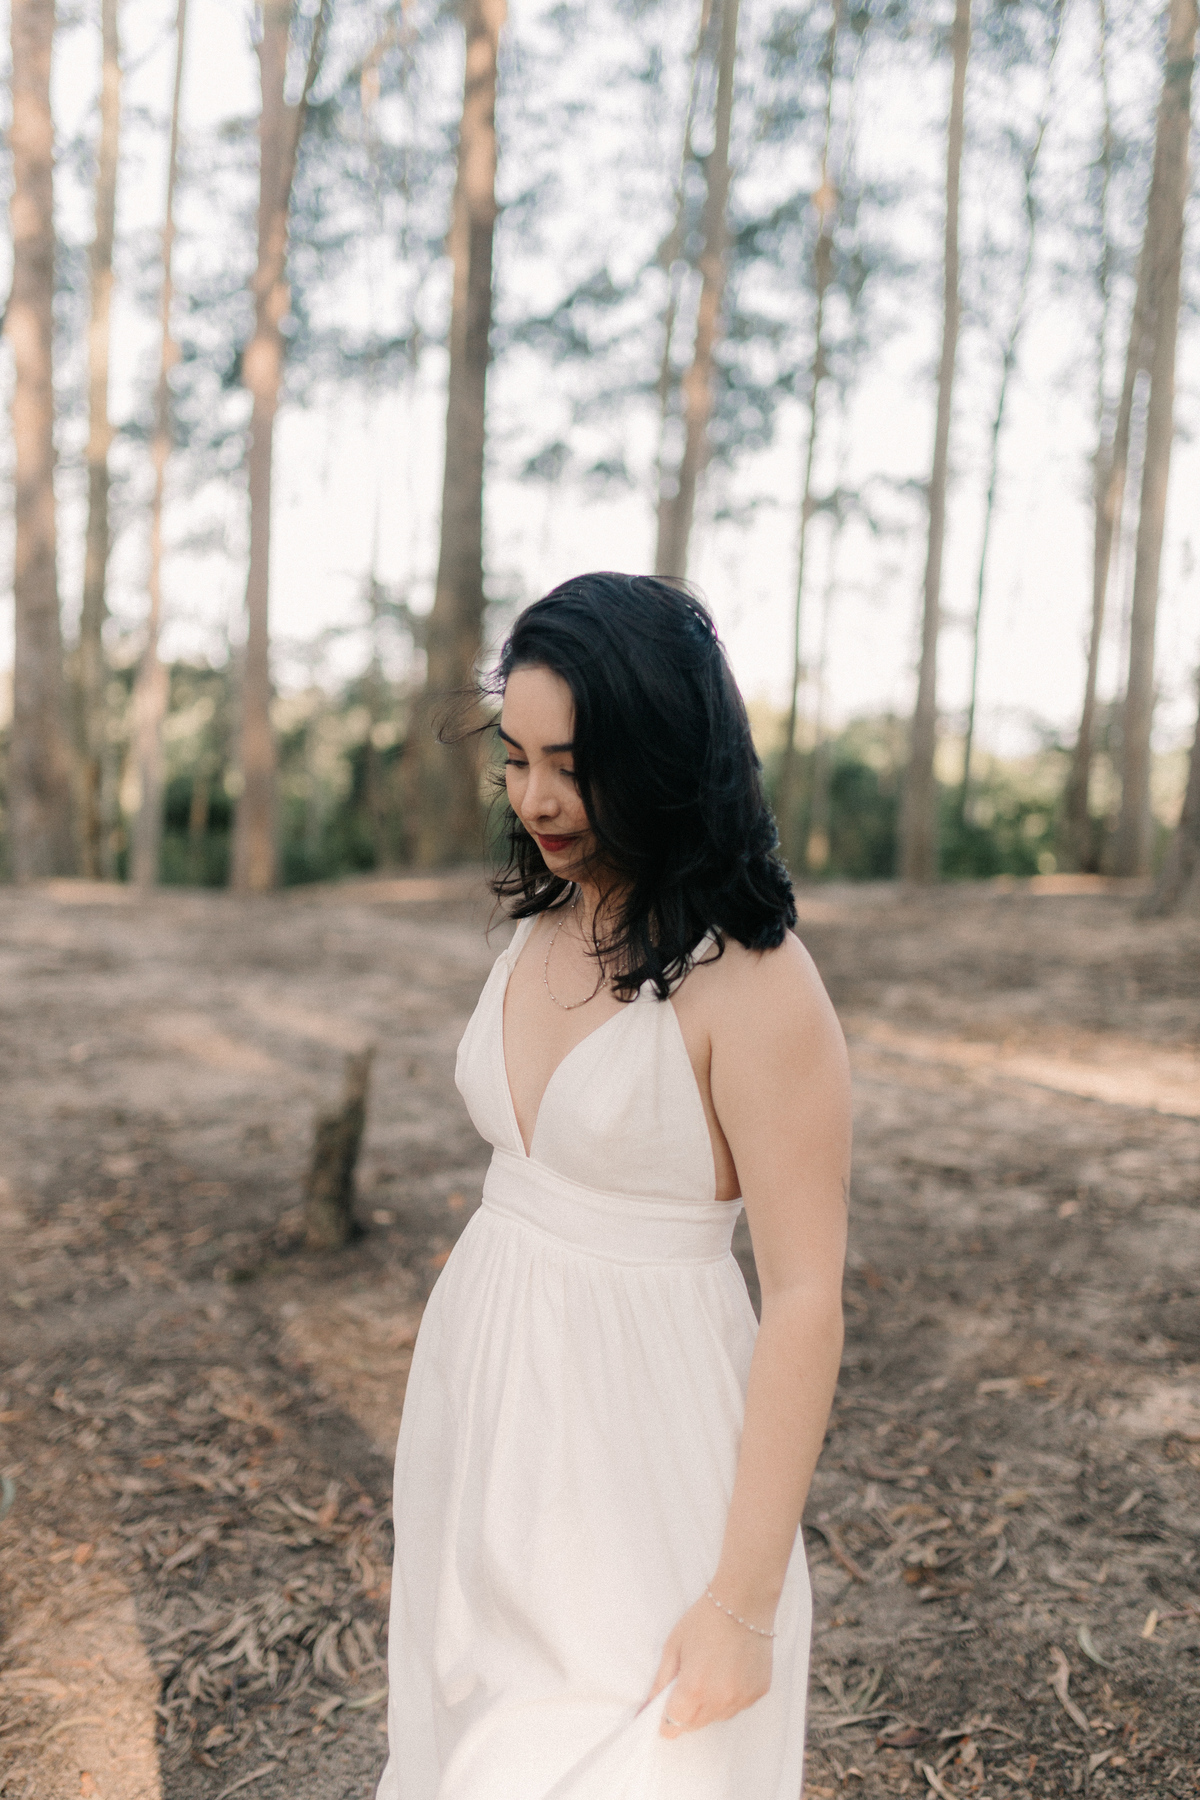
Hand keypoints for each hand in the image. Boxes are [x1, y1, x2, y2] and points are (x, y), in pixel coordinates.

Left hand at [645, 1593, 772, 1738]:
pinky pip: (737, 1707)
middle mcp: (719, 1700)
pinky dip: (730, 1697)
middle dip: (686, 1712)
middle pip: (694, 1726)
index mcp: (694, 1688)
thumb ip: (660, 1682)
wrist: (743, 1602)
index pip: (673, 1727)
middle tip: (688, 1682)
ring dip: (709, 1706)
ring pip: (717, 1718)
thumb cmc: (703, 1620)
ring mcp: (742, 1699)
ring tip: (711, 1672)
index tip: (666, 1709)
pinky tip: (730, 1671)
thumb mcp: (673, 1647)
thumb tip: (645, 1709)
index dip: (666, 1721)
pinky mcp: (758, 1694)